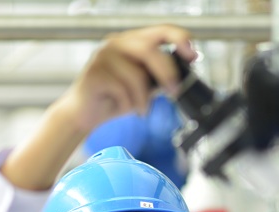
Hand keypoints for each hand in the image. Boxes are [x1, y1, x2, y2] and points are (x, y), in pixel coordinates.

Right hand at [55, 24, 195, 134]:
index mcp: (132, 41)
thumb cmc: (114, 97)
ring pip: (136, 75)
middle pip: (149, 50)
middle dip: (166, 73)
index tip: (193, 55)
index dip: (180, 38)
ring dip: (143, 98)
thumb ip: (159, 76)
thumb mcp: (143, 86)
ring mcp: (103, 56)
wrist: (85, 114)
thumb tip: (183, 76)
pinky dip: (128, 104)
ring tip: (141, 108)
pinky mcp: (94, 73)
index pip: (161, 30)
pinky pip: (122, 90)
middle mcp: (116, 43)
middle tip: (174, 92)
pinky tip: (122, 107)